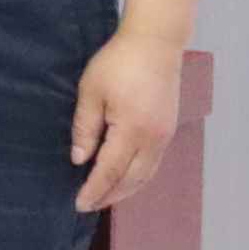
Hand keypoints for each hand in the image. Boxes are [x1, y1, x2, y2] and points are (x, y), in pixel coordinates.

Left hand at [70, 20, 191, 214]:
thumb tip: (80, 160)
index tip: (79, 205)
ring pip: (146, 175)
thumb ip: (85, 128)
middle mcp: (154, 139)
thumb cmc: (119, 62)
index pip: (110, 171)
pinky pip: (154, 163)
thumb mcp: (91, 91)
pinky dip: (138, 177)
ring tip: (105, 198)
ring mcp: (165, 136)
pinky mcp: (168, 129)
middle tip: (89, 206)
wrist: (156, 43)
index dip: (94, 190)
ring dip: (126, 190)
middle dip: (110, 196)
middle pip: (131, 180)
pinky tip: (126, 178)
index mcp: (132, 131)